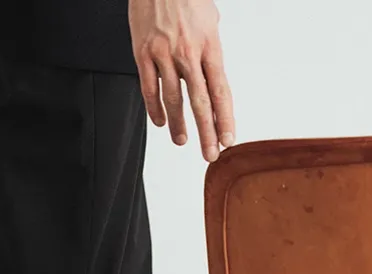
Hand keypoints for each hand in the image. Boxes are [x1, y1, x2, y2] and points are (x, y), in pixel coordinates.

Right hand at [129, 0, 234, 161]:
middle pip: (200, 101)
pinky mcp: (143, 54)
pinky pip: (149, 88)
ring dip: (178, 125)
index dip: (224, 118)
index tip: (228, 139)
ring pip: (173, 99)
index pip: (220, 90)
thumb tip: (213, 78)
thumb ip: (211, 52)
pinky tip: (161, 122)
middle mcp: (188, 53)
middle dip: (206, 131)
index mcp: (209, 45)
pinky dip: (155, 109)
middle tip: (210, 154)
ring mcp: (164, 55)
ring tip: (182, 142)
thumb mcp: (210, 21)